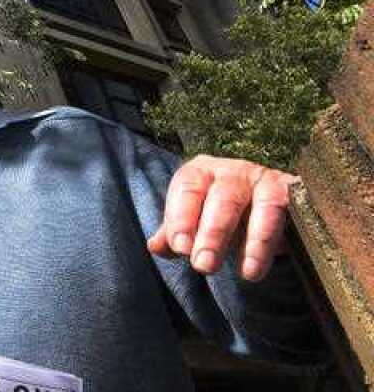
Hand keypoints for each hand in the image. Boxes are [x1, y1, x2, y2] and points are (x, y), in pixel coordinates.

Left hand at [146, 154, 298, 280]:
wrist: (261, 202)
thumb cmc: (214, 211)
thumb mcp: (193, 220)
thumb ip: (174, 233)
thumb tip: (156, 248)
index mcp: (200, 172)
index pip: (187, 190)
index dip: (182, 218)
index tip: (180, 248)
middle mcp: (232, 171)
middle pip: (222, 199)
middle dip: (213, 234)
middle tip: (204, 266)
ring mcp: (264, 180)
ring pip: (262, 208)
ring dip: (254, 242)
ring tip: (247, 274)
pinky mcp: (290, 194)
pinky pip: (288, 217)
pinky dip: (276, 241)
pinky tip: (269, 263)